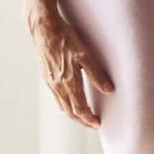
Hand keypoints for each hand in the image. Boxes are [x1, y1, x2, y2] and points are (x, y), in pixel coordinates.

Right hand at [27, 3, 113, 128]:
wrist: (43, 29)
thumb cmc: (65, 39)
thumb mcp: (85, 55)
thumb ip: (97, 74)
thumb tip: (109, 90)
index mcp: (69, 82)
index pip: (80, 109)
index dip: (89, 119)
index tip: (97, 124)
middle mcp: (58, 86)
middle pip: (70, 112)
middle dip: (81, 121)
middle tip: (92, 124)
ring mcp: (50, 82)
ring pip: (62, 106)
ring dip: (73, 114)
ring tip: (82, 116)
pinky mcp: (46, 77)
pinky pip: (56, 97)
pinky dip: (64, 105)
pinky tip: (68, 101)